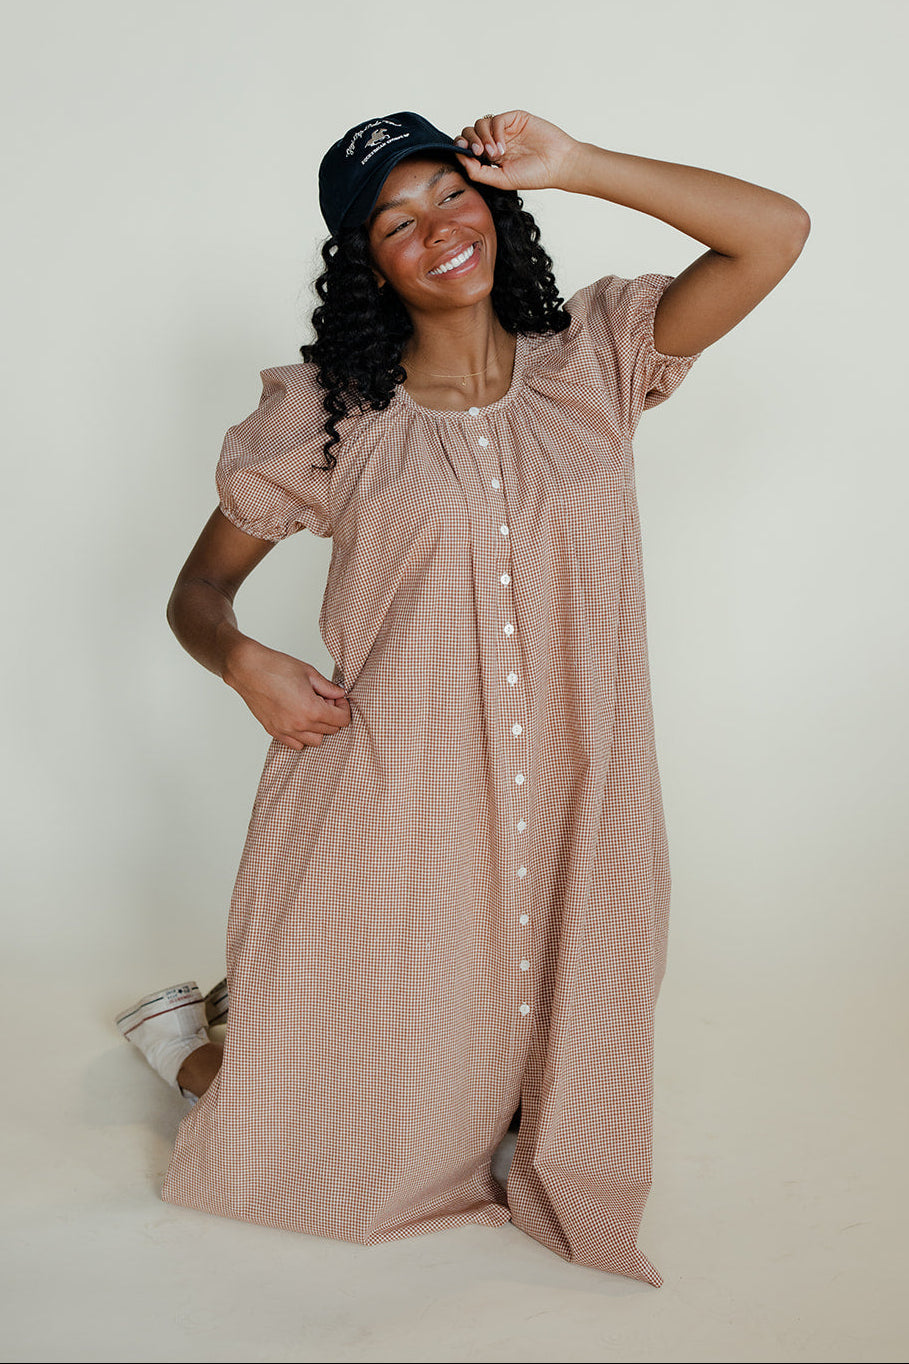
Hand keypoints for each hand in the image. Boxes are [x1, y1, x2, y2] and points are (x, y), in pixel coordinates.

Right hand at [224, 638, 350, 750]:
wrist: (247, 669)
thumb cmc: (275, 667)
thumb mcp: (309, 673)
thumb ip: (328, 687)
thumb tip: (340, 694)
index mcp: (311, 710)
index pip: (342, 720)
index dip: (344, 708)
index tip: (338, 698)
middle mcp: (299, 724)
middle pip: (330, 731)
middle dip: (332, 715)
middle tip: (324, 699)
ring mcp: (285, 730)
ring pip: (315, 741)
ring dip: (319, 728)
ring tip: (311, 710)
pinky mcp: (274, 731)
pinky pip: (296, 744)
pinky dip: (302, 736)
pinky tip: (299, 719)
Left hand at [453, 109, 582, 192]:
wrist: (558, 165)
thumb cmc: (534, 175)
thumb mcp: (501, 180)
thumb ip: (478, 172)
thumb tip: (460, 159)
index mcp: (491, 156)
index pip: (468, 146)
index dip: (462, 147)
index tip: (463, 154)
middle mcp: (496, 141)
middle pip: (471, 132)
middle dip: (470, 141)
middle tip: (479, 154)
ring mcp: (506, 129)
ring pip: (480, 124)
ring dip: (483, 138)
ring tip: (495, 154)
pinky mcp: (515, 119)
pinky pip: (496, 120)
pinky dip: (495, 132)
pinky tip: (503, 147)